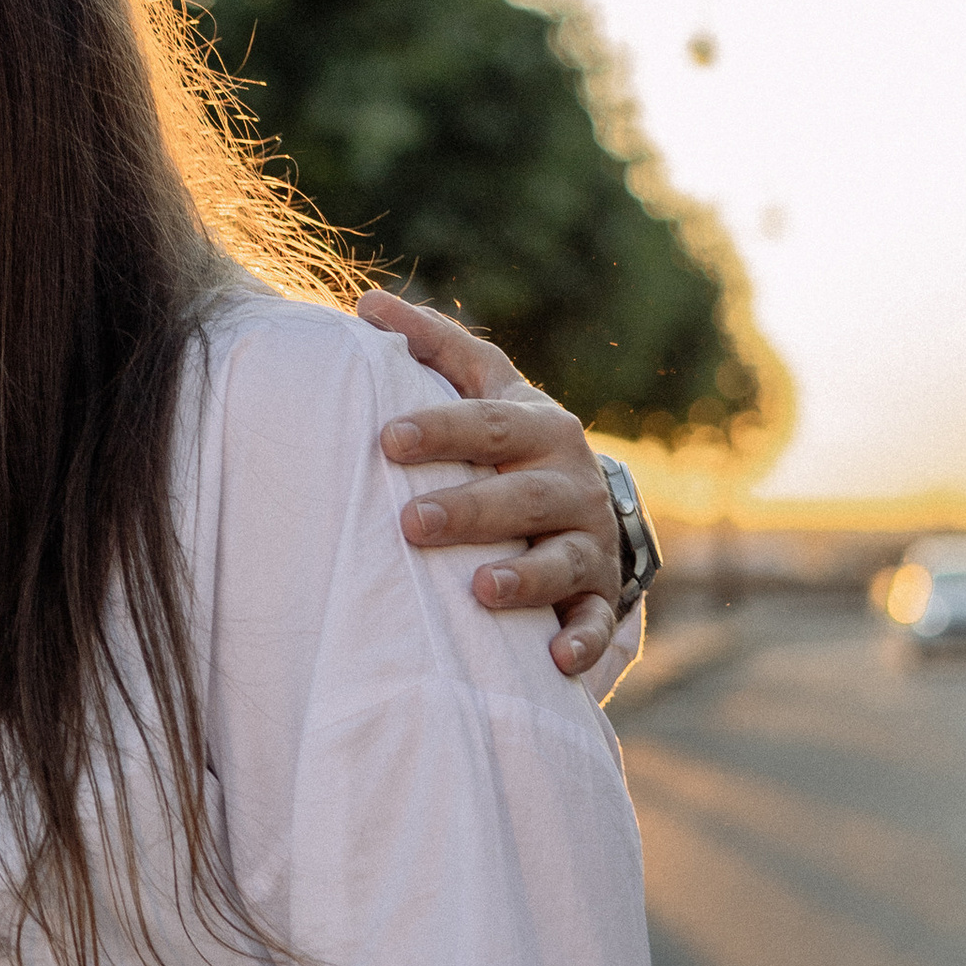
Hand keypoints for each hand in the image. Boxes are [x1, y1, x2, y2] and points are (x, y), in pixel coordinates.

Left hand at [358, 288, 623, 678]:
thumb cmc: (513, 447)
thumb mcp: (488, 393)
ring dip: (524, 575)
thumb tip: (368, 302)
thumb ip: (435, 349)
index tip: (387, 439)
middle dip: (469, 509)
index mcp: (539, 427)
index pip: (489, 422)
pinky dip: (582, 643)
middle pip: (522, 495)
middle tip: (411, 523)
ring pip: (561, 558)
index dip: (441, 429)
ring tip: (481, 590)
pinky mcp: (597, 596)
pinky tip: (555, 662)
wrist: (591, 508)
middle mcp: (570, 482)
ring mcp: (589, 541)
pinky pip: (597, 623)